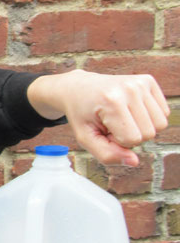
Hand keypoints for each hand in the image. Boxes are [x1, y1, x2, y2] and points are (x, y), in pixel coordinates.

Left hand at [27, 69, 168, 165]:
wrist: (78, 88)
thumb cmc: (82, 115)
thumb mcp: (85, 138)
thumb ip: (107, 155)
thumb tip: (134, 162)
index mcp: (111, 102)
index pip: (133, 140)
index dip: (118, 141)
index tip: (103, 129)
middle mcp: (130, 89)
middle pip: (149, 133)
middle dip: (130, 135)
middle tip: (111, 123)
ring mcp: (140, 83)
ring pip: (160, 124)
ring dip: (141, 127)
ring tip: (120, 117)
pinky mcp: (148, 80)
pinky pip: (163, 112)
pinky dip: (148, 117)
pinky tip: (130, 110)